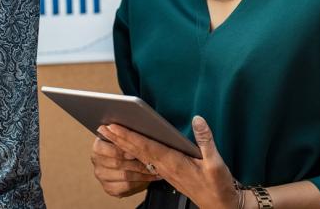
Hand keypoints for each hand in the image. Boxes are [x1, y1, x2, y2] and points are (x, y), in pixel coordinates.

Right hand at [91, 135, 159, 197]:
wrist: (125, 161)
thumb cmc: (126, 145)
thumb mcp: (123, 136)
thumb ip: (124, 133)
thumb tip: (126, 128)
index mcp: (98, 147)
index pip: (110, 149)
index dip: (124, 151)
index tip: (136, 150)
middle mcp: (97, 163)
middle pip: (118, 163)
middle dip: (136, 162)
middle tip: (151, 161)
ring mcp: (102, 177)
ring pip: (124, 175)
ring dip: (141, 173)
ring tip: (155, 169)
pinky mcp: (109, 188)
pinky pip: (126, 186)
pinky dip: (140, 182)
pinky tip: (149, 178)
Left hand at [97, 115, 239, 208]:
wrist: (217, 205)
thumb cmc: (216, 185)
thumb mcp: (216, 162)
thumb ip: (205, 140)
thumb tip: (197, 119)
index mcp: (174, 162)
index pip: (146, 147)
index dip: (129, 136)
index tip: (115, 127)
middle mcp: (164, 167)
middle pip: (137, 151)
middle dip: (119, 138)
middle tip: (102, 127)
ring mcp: (164, 171)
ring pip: (138, 155)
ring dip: (123, 144)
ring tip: (109, 134)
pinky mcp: (166, 172)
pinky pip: (145, 160)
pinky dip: (133, 151)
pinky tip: (127, 146)